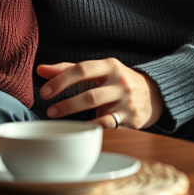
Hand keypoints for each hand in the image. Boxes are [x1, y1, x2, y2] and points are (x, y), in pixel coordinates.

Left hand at [37, 58, 164, 129]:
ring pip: (98, 109)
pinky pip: (109, 124)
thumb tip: (40, 70)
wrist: (153, 95)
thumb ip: (69, 69)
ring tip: (58, 119)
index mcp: (109, 65)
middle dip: (67, 103)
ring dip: (75, 114)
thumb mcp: (98, 70)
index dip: (61, 80)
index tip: (45, 91)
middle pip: (89, 93)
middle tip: (49, 111)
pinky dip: (93, 126)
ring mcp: (126, 100)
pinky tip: (81, 128)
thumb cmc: (116, 81)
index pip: (81, 69)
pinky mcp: (131, 118)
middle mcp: (119, 81)